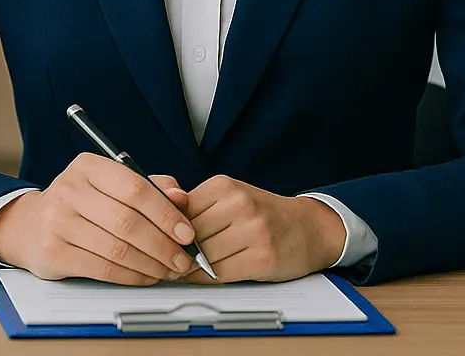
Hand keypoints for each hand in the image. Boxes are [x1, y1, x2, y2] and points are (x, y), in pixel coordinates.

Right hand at [0, 152, 199, 284]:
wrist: (30, 225)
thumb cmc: (83, 204)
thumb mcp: (113, 185)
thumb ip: (151, 188)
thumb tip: (182, 199)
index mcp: (89, 166)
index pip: (135, 188)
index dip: (166, 213)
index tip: (187, 233)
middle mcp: (70, 190)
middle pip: (128, 222)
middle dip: (163, 245)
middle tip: (182, 259)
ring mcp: (58, 221)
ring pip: (117, 249)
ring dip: (150, 265)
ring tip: (168, 270)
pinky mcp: (53, 252)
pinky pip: (102, 269)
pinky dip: (131, 276)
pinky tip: (145, 276)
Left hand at [173, 175, 345, 282]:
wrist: (308, 227)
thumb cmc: (263, 214)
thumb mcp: (231, 197)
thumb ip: (198, 208)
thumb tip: (156, 228)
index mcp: (225, 185)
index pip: (179, 212)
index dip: (167, 231)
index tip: (159, 242)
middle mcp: (240, 204)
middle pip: (190, 236)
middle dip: (177, 252)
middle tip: (168, 261)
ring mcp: (254, 231)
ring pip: (203, 257)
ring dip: (190, 268)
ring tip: (186, 269)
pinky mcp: (263, 257)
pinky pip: (220, 274)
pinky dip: (207, 278)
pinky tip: (206, 275)